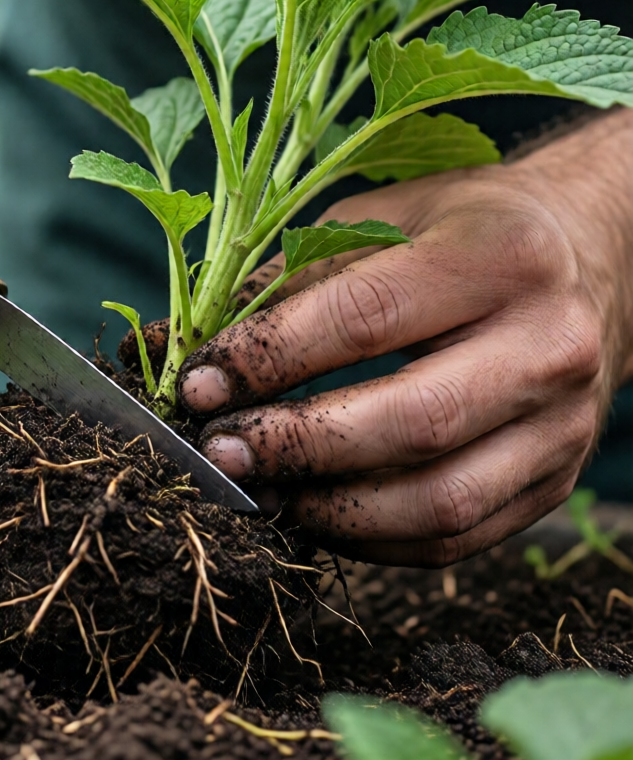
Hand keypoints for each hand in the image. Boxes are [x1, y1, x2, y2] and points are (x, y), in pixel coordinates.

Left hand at [180, 110, 632, 565]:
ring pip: (439, 500)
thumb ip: (283, 281)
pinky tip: (313, 511)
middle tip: (219, 452)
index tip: (198, 385)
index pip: (365, 318)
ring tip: (259, 491)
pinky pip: (455, 538)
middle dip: (295, 446)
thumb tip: (178, 348)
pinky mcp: (555, 480)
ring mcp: (563, 424)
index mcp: (500, 255)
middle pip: (411, 421)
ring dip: (328, 509)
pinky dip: (369, 539)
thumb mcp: (375, 220)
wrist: (582, 261)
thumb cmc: (457, 232)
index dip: (269, 358)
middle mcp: (548, 343)